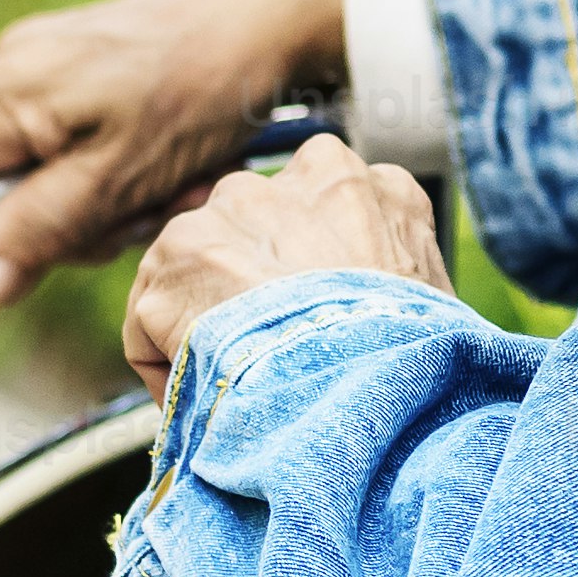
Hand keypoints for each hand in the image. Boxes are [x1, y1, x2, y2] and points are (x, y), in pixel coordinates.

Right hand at [0, 0, 348, 314]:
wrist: (270, 15)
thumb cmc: (198, 94)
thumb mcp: (116, 180)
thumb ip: (39, 232)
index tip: (46, 245)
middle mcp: (7, 69)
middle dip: (64, 219)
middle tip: (136, 213)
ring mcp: (45, 60)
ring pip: (44, 168)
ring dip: (105, 197)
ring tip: (170, 181)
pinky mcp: (84, 59)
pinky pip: (78, 137)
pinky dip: (123, 163)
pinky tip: (175, 158)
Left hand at [125, 136, 449, 388]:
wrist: (370, 383)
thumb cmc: (413, 357)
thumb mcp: (426, 293)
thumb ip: (382, 273)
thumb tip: (357, 314)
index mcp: (363, 184)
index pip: (314, 209)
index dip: (306, 275)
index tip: (309, 320)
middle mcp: (294, 179)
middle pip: (248, 231)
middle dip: (246, 285)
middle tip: (267, 351)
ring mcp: (231, 210)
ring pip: (194, 272)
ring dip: (204, 322)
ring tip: (234, 379)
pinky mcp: (178, 255)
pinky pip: (151, 325)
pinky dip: (166, 365)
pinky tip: (204, 397)